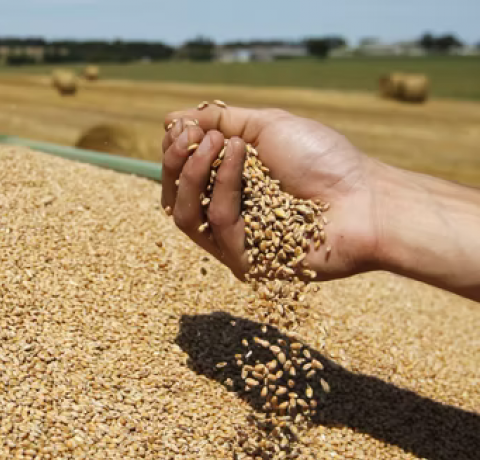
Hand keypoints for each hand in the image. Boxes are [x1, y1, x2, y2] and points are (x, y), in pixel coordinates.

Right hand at [160, 104, 384, 280]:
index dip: (174, 151)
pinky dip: (225, 186)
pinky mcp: (247, 262)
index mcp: (228, 188)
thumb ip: (220, 122)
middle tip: (191, 135)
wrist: (368, 197)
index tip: (183, 127)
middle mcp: (226, 217)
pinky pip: (220, 225)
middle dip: (175, 162)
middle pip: (175, 197)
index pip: (180, 176)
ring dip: (194, 173)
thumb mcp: (267, 126)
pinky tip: (241, 157)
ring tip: (218, 143)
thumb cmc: (326, 160)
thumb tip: (170, 118)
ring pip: (186, 215)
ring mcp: (234, 243)